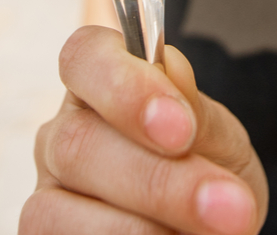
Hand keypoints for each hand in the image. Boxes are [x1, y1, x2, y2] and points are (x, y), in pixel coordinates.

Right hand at [21, 26, 267, 233]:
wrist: (210, 226)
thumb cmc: (206, 167)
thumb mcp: (214, 135)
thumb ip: (193, 108)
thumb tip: (171, 72)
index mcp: (96, 85)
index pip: (84, 58)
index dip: (125, 88)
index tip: (182, 127)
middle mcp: (60, 137)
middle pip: (77, 144)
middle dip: (158, 182)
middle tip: (228, 206)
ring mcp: (47, 196)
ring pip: (59, 211)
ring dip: (142, 231)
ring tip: (214, 234)